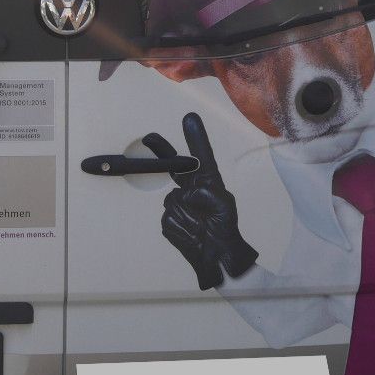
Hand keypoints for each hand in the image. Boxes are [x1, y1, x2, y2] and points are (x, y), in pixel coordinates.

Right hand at [142, 113, 258, 289]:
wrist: (216, 255)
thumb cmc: (224, 228)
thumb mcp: (223, 207)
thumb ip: (208, 194)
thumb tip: (190, 191)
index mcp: (206, 182)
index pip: (198, 157)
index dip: (195, 137)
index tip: (190, 119)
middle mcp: (190, 189)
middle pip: (173, 167)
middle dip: (161, 150)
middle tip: (151, 138)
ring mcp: (177, 204)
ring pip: (172, 202)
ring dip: (185, 215)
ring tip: (199, 226)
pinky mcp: (168, 220)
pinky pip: (169, 219)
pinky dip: (181, 228)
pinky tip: (191, 233)